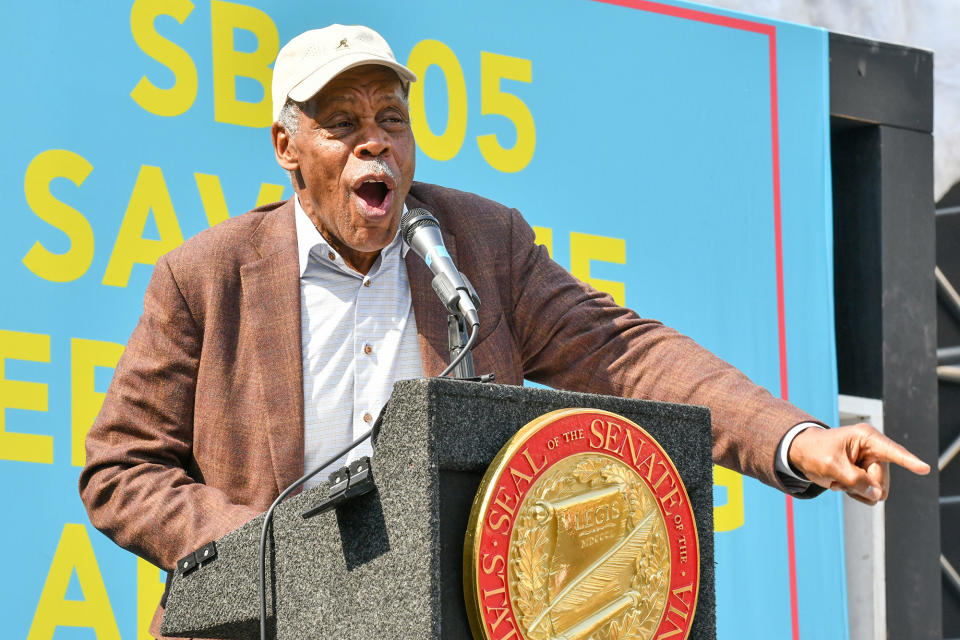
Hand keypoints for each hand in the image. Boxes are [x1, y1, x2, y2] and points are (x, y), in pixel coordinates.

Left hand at [788, 423, 929, 504]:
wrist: (803, 454)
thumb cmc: (815, 452)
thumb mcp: (831, 465)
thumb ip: (855, 480)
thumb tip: (877, 495)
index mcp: (866, 438)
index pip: (892, 451)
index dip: (908, 461)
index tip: (924, 469)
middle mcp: (874, 450)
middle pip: (881, 481)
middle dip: (861, 486)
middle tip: (839, 480)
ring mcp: (872, 464)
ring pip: (878, 491)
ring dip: (857, 491)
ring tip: (838, 481)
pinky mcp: (868, 475)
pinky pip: (871, 495)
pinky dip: (854, 493)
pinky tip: (840, 484)